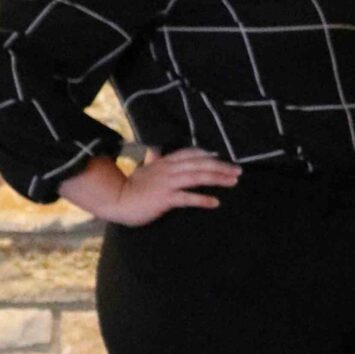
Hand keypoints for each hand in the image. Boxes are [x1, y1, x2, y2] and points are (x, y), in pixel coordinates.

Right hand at [62, 148, 236, 225]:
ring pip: (197, 177)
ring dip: (217, 178)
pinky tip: (215, 202)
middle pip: (199, 164)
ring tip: (233, 182)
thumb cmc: (130, 187)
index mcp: (164, 163)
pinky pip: (187, 198)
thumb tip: (155, 151)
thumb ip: (152, 160)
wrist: (116, 200)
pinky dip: (202, 199)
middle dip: (220, 166)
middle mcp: (168, 170)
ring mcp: (167, 183)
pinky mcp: (165, 199)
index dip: (207, 155)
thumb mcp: (143, 170)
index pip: (189, 154)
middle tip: (238, 171)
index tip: (221, 157)